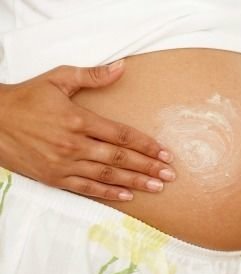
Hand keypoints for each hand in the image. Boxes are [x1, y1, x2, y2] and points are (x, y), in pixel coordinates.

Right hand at [0, 61, 175, 200]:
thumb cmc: (27, 99)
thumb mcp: (57, 79)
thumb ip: (91, 76)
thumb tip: (121, 67)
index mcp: (79, 120)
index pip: (121, 135)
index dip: (146, 145)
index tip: (164, 153)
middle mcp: (74, 144)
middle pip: (119, 158)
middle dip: (148, 167)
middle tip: (169, 174)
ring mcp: (64, 164)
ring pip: (107, 176)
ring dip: (135, 182)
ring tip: (157, 187)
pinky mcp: (54, 178)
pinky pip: (86, 189)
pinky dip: (108, 193)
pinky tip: (127, 196)